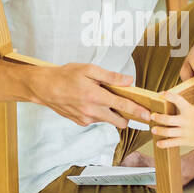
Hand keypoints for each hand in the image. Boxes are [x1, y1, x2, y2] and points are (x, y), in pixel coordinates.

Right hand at [30, 63, 151, 129]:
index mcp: (95, 96)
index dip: (138, 111)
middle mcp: (92, 111)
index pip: (123, 106)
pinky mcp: (81, 123)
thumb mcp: (88, 69)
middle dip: (126, 116)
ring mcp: (86, 119)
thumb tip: (128, 81)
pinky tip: (89, 101)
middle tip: (127, 104)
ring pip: (108, 120)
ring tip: (100, 96)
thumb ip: (110, 76)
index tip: (149, 115)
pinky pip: (97, 119)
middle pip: (119, 121)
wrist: (44, 87)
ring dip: (110, 112)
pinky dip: (99, 112)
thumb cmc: (66, 75)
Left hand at [150, 91, 193, 149]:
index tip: (162, 93)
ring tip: (153, 129)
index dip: (168, 96)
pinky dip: (164, 143)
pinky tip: (159, 143)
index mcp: (191, 110)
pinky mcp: (187, 141)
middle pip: (167, 119)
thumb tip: (181, 107)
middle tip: (152, 115)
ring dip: (158, 130)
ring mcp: (186, 132)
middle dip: (157, 117)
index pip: (177, 100)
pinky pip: (172, 143)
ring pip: (167, 131)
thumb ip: (191, 109)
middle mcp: (186, 121)